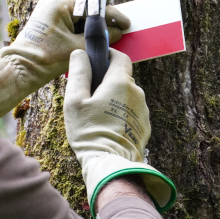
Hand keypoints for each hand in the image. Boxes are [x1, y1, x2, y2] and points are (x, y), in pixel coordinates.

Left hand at [0, 0, 129, 120]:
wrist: (21, 68)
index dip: (112, 14)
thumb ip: (99, 38)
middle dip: (103, 10)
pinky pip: (69, 13)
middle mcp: (53, 1)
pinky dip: (82, 20)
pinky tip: (92, 30)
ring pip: (78, 5)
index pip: (93, 4)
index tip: (126, 23)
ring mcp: (49, 7)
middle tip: (118, 21)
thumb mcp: (77, 47)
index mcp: (59, 4)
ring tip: (107, 26)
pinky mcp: (47, 17)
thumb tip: (117, 32)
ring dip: (93, 15)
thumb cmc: (46, 58)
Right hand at [64, 49, 175, 218]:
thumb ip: (79, 73)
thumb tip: (80, 53)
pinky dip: (120, 112)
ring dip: (113, 98)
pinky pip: (130, 111)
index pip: (120, 57)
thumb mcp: (75, 100)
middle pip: (122, 77)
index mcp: (120, 83)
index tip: (95, 61)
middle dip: (106, 80)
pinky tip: (107, 126)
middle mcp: (137, 93)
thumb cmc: (89, 131)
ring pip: (126, 95)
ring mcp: (143, 110)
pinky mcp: (144, 126)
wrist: (110, 165)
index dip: (107, 55)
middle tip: (88, 95)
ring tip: (96, 115)